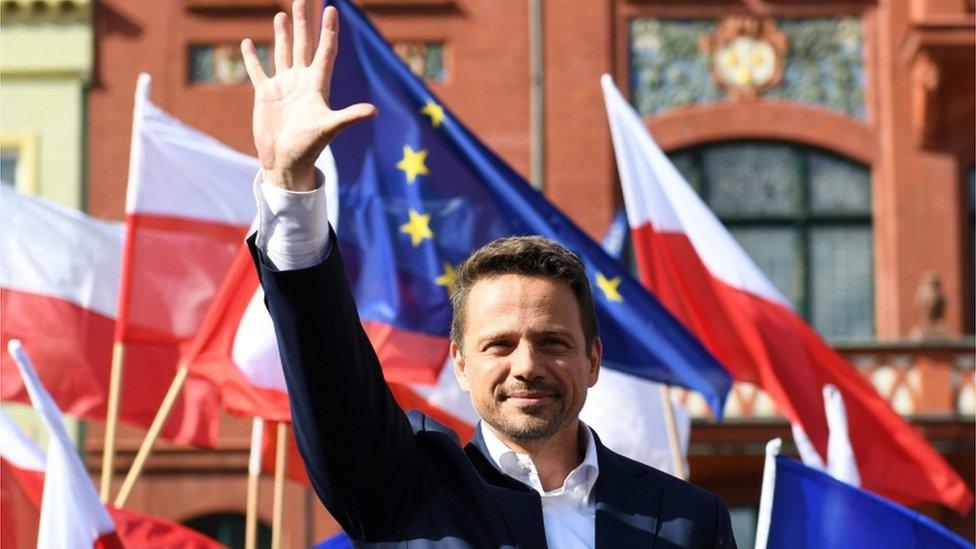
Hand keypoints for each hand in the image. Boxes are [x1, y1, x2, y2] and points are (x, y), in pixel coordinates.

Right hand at [241, 1, 375, 190]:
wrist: (286, 162)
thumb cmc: (310, 147)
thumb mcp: (329, 129)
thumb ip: (349, 117)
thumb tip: (374, 112)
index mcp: (317, 85)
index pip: (325, 51)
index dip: (329, 31)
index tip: (331, 8)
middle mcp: (301, 81)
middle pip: (304, 45)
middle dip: (304, 23)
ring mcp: (283, 87)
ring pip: (283, 53)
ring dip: (283, 34)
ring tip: (282, 14)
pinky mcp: (265, 95)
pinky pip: (258, 71)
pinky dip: (252, 58)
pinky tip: (248, 43)